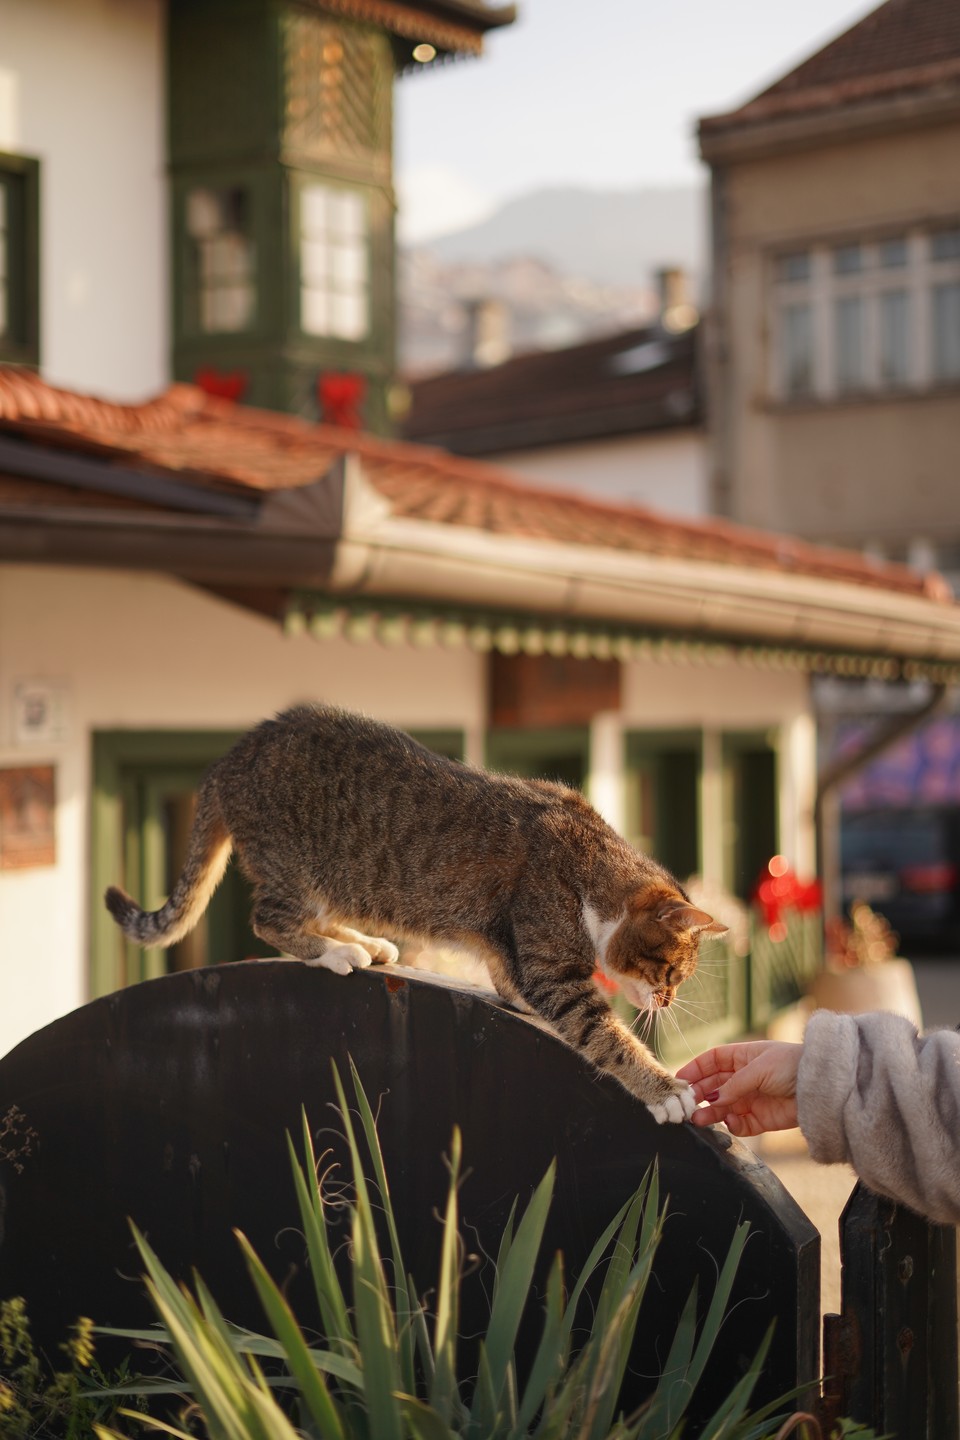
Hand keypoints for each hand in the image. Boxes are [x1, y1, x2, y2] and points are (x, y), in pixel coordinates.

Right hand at [675, 1041, 802, 1136]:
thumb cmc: (792, 1065)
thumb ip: (733, 1085)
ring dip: (710, 1113)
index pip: (712, 1061)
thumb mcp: (758, 1068)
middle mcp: (744, 1078)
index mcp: (743, 1057)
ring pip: (722, 1107)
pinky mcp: (761, 1119)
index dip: (696, 1069)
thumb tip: (712, 1100)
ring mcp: (751, 1099)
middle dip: (699, 1094)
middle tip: (686, 1104)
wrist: (821, 1087)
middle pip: (714, 1086)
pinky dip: (732, 1125)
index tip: (679, 1079)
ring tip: (697, 1119)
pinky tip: (730, 1122)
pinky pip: (739, 1124)